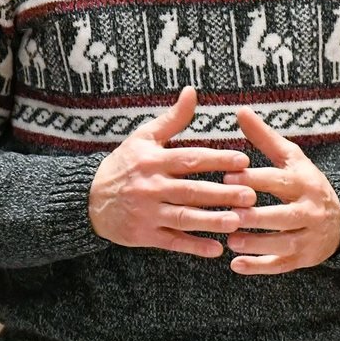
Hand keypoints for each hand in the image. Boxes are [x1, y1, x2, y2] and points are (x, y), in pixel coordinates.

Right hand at [89, 87, 253, 255]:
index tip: (243, 160)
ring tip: (237, 221)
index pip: (190, 159)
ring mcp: (147, 213)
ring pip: (184, 217)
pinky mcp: (144, 235)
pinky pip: (172, 242)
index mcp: (153, 160)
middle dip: (222, 194)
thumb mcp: (144, 137)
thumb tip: (192, 91)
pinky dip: (194, 246)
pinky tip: (216, 249)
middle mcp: (151, 186)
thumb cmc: (124, 164)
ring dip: (211, 221)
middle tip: (250, 195)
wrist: (89, 198)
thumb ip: (173, 118)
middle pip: (191, 190)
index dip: (217, 160)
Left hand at [220, 107, 339, 274]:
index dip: (254, 180)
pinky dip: (259, 267)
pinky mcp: (303, 258)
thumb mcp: (290, 158)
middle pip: (283, 215)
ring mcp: (308, 236)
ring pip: (283, 242)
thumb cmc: (304, 183)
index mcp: (304, 182)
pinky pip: (282, 264)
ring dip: (256, 243)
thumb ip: (264, 137)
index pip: (279, 181)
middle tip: (229, 215)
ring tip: (230, 240)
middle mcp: (309, 210)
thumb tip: (240, 110)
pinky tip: (236, 265)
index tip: (228, 178)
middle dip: (256, 216)